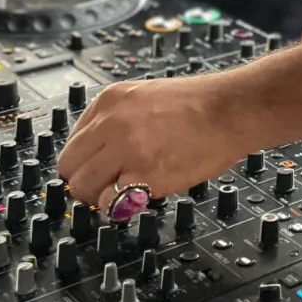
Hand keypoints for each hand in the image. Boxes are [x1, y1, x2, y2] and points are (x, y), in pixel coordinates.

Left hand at [57, 75, 249, 208]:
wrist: (231, 110)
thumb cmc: (198, 103)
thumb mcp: (143, 94)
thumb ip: (114, 119)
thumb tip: (96, 151)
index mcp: (109, 101)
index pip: (71, 144)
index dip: (83, 162)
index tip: (94, 171)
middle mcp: (111, 124)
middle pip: (70, 169)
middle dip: (85, 182)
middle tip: (105, 186)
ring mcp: (126, 150)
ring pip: (83, 189)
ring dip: (98, 197)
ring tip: (122, 192)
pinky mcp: (144, 175)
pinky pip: (110, 203)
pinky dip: (119, 206)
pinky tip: (136, 196)